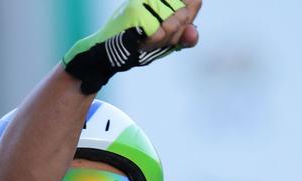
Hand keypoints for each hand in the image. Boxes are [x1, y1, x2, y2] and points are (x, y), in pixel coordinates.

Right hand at [63, 0, 201, 93]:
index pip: (194, 3)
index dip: (188, 18)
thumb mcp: (165, 43)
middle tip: (154, 38)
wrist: (107, 55)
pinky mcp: (136, 10)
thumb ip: (184, 38)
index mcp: (163, 0)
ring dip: (162, 39)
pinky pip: (159, 32)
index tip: (174, 27)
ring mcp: (145, 1)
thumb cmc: (136, 48)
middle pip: (185, 15)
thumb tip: (193, 32)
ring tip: (146, 40)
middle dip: (174, 34)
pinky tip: (142, 42)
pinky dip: (153, 42)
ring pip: (173, 24)